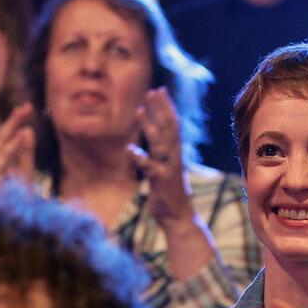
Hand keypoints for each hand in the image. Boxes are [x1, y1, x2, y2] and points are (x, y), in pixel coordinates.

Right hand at [0, 103, 36, 187]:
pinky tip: (14, 149)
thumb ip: (26, 152)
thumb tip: (28, 130)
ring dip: (11, 143)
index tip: (27, 107)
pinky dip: (5, 162)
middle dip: (12, 124)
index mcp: (0, 158)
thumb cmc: (18, 195)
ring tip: (23, 131)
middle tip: (25, 109)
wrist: (16, 221)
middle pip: (0, 140)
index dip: (15, 121)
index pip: (6, 135)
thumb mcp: (25, 171)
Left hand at [128, 88, 194, 227]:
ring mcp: (169, 168)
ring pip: (160, 143)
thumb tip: (157, 139)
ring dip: (150, 126)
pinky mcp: (161, 181)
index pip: (172, 125)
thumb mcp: (166, 168)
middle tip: (153, 91)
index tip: (159, 90)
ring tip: (138, 111)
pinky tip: (129, 149)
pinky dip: (139, 158)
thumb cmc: (169, 193)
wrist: (178, 217)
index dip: (166, 107)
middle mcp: (174, 157)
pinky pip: (149, 167)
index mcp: (175, 153)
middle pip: (170, 128)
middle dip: (161, 109)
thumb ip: (162, 153)